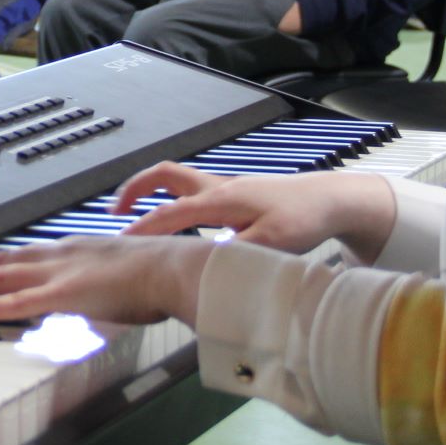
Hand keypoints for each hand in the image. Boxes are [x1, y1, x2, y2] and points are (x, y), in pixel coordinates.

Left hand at [0, 234, 213, 325]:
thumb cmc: (162, 274)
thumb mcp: (123, 274)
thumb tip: (100, 294)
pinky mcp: (62, 293)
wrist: (176, 268)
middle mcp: (59, 255)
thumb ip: (103, 283)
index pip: (23, 256)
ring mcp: (59, 272)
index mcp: (74, 249)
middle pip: (1, 262)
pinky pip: (14, 301)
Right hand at [113, 163, 396, 261]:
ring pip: (179, 180)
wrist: (329, 199)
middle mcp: (217, 188)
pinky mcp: (236, 195)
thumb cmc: (303, 219)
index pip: (170, 213)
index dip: (142, 230)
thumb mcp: (271, 244)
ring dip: (154, 191)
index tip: (121, 246)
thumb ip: (236, 255)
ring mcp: (226, 188)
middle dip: (135, 190)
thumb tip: (204, 268)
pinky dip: (177, 202)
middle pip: (165, 176)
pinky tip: (182, 227)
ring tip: (139, 214)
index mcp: (220, 200)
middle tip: (116, 211)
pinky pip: (194, 192)